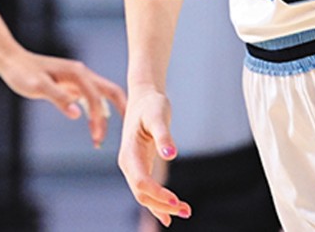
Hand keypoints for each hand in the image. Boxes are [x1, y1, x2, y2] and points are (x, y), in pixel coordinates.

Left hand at [0, 47, 125, 147]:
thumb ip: (58, 98)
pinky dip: (95, 112)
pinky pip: (90, 99)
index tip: (96, 139)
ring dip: (105, 115)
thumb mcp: (38, 86)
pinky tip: (92, 127)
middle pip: (110, 92)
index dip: (99, 118)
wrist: (11, 61)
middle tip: (124, 136)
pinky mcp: (71, 84)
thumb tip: (77, 115)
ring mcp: (78, 79)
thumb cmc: (22, 73)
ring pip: (102, 96)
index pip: (96, 97)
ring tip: (100, 138)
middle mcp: (81, 74)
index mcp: (77, 73)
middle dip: (119, 112)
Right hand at [119, 88, 190, 224]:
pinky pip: (146, 190)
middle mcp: (128, 163)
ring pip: (143, 195)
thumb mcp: (158, 115)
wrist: (143, 98)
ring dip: (162, 207)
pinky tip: (169, 214)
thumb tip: (170, 155)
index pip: (142, 181)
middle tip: (187, 211)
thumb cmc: (151, 104)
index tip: (177, 200)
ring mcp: (132, 167)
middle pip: (142, 193)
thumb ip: (163, 136)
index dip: (158, 194)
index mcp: (129, 152)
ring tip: (186, 212)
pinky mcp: (140, 167)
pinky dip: (157, 203)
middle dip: (162, 205)